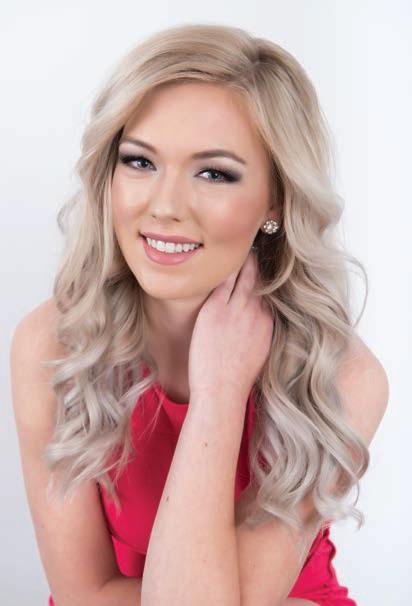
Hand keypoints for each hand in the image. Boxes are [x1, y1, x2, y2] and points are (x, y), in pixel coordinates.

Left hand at [188, 250, 273, 402]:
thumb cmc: (237, 379)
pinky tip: (223, 256)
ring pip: (243, 276)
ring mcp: (236, 310)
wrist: (222, 391)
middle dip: (258, 263)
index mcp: (268, 323)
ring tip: (242, 244)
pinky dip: (225, 268)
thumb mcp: (259, 354)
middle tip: (255, 245)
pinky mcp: (216, 310)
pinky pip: (223, 281)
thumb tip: (259, 326)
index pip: (269, 293)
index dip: (266, 278)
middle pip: (259, 280)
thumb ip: (261, 334)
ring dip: (243, 260)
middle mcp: (256, 313)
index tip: (264, 266)